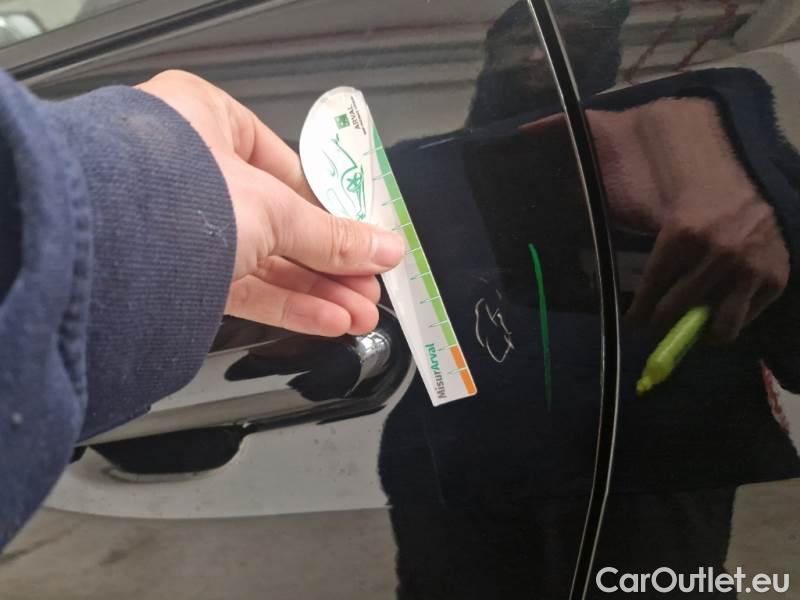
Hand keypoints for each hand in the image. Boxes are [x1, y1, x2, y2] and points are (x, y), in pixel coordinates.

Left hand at [137, 71, 403, 336]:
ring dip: (318, 291)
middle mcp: (190, 169)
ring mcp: (180, 224)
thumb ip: (331, 235)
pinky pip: (243, 287)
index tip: (365, 236)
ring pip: (265, 261)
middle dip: (333, 262)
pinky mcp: (175, 273)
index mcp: (207, 121)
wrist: (99, 251)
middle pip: (282, 221)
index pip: (287, 167)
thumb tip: (382, 248)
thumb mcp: (274, 209)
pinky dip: (287, 305)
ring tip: (360, 314)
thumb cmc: (173, 192)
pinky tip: (326, 321)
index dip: (332, 208)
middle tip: (368, 284)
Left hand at [587, 98, 788, 342]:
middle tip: (655, 317)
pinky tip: (718, 303)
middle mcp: (720, 253)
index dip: (637, 312)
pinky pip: (747, 318)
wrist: (741, 157)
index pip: (651, 293)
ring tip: (689, 317)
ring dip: (699, 327)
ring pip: (718, 328)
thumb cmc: (676, 160)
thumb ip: (577, 140)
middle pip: (676, 314)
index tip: (633, 319)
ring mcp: (752, 267)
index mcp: (681, 233)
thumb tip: (524, 132)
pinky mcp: (777, 276)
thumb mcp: (623, 144)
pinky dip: (731, 318)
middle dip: (661, 318)